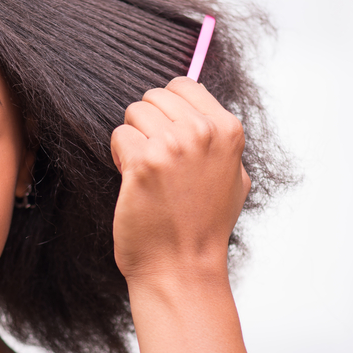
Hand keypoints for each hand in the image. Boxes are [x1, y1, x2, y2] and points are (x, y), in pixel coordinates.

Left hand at [110, 76, 251, 283]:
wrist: (182, 266)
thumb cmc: (203, 226)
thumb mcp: (233, 176)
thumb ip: (219, 139)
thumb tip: (200, 110)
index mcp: (228, 130)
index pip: (184, 85)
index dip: (167, 109)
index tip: (168, 135)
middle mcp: (203, 132)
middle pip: (154, 96)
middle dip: (148, 124)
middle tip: (156, 160)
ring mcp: (173, 145)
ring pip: (134, 113)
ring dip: (133, 140)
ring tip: (146, 172)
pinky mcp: (144, 162)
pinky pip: (119, 136)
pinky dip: (121, 158)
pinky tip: (135, 182)